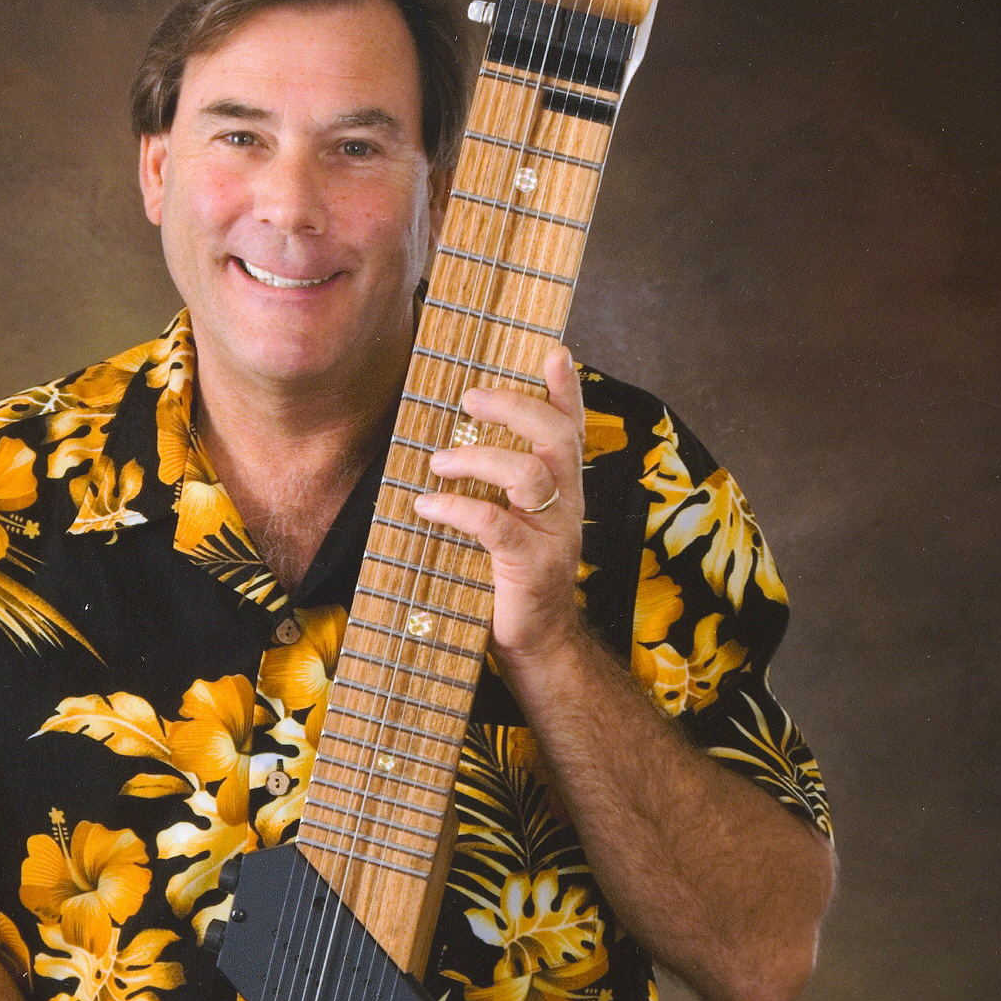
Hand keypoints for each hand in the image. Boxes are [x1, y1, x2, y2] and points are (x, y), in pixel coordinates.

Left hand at [414, 347, 585, 665]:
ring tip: (438, 460)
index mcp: (564, 491)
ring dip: (479, 458)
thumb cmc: (513, 581)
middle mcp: (566, 505)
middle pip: (556, 438)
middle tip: (470, 397)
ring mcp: (553, 535)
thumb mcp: (511, 525)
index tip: (553, 353)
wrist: (537, 647)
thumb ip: (498, 488)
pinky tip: (427, 505)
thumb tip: (452, 447)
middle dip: (515, 408)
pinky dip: (458, 509)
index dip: (567, 391)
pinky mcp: (531, 566)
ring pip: (528, 475)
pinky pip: (496, 525)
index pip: (573, 429)